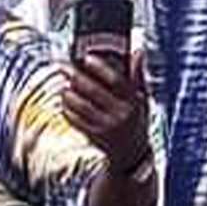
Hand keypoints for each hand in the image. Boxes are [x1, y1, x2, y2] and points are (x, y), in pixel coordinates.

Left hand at [63, 52, 149, 172]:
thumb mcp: (142, 99)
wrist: (132, 154)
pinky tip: (65, 101)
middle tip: (65, 68)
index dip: (101, 68)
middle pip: (94, 92)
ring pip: (82, 106)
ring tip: (64, 85)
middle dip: (77, 78)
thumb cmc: (136, 119)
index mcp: (134, 101)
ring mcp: (107, 127)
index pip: (117, 81)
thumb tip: (138, 51)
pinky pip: (76, 121)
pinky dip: (68, 109)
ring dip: (69, 94)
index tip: (87, 57)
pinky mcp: (95, 137)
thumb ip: (138, 76)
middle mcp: (121, 114)